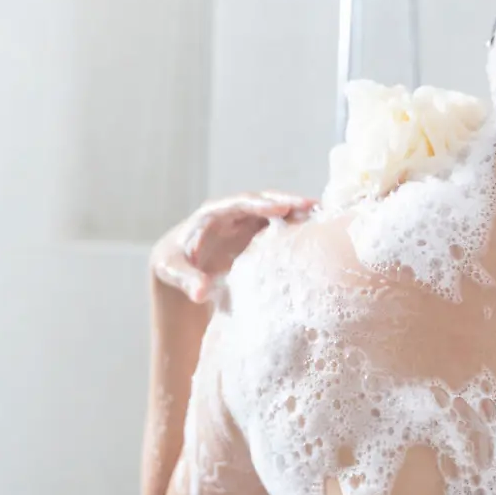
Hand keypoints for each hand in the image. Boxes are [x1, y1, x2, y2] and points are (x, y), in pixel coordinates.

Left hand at [151, 192, 315, 302]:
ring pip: (275, 213)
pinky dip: (296, 228)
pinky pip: (278, 227)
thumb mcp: (173, 272)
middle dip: (287, 202)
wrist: (179, 270)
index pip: (239, 204)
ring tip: (323, 216)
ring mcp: (246, 223)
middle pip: (263, 202)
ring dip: (297, 213)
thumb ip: (187, 280)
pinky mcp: (256, 236)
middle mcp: (233, 213)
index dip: (261, 204)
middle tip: (313, 205)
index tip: (281, 207)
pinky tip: (316, 233)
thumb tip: (201, 293)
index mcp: (212, 214)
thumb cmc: (173, 266)